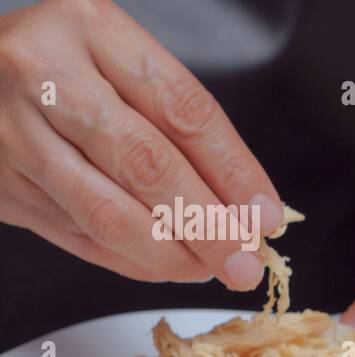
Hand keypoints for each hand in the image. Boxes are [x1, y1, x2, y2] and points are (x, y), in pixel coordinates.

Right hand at [0, 0, 281, 287]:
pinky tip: (166, 266)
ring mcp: (12, 132)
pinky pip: (78, 236)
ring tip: (211, 268)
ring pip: (108, 213)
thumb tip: (247, 206)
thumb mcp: (120, 61)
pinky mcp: (0, 185)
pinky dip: (131, 261)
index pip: (183, 110)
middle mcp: (43, 74)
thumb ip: (180, 123)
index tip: (266, 215)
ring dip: (172, 254)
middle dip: (208, 225)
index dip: (234, 171)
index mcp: (90, 28)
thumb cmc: (60, 63)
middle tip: (245, 261)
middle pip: (147, 165)